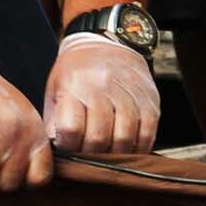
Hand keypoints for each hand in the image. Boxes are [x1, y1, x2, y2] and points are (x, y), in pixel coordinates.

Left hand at [44, 35, 159, 155]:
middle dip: (91, 158)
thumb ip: (54, 123)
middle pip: (99, 138)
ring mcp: (130, 92)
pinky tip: (126, 151)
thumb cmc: (76, 75)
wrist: (107, 45)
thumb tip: (56, 155)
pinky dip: (137, 149)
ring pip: (124, 139)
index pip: (71, 128)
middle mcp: (103, 86)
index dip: (68, 147)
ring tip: (106, 159)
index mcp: (75, 84)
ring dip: (115, 157)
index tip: (68, 150)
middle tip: (87, 160)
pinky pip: (147, 134)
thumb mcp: (56, 92)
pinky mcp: (150, 100)